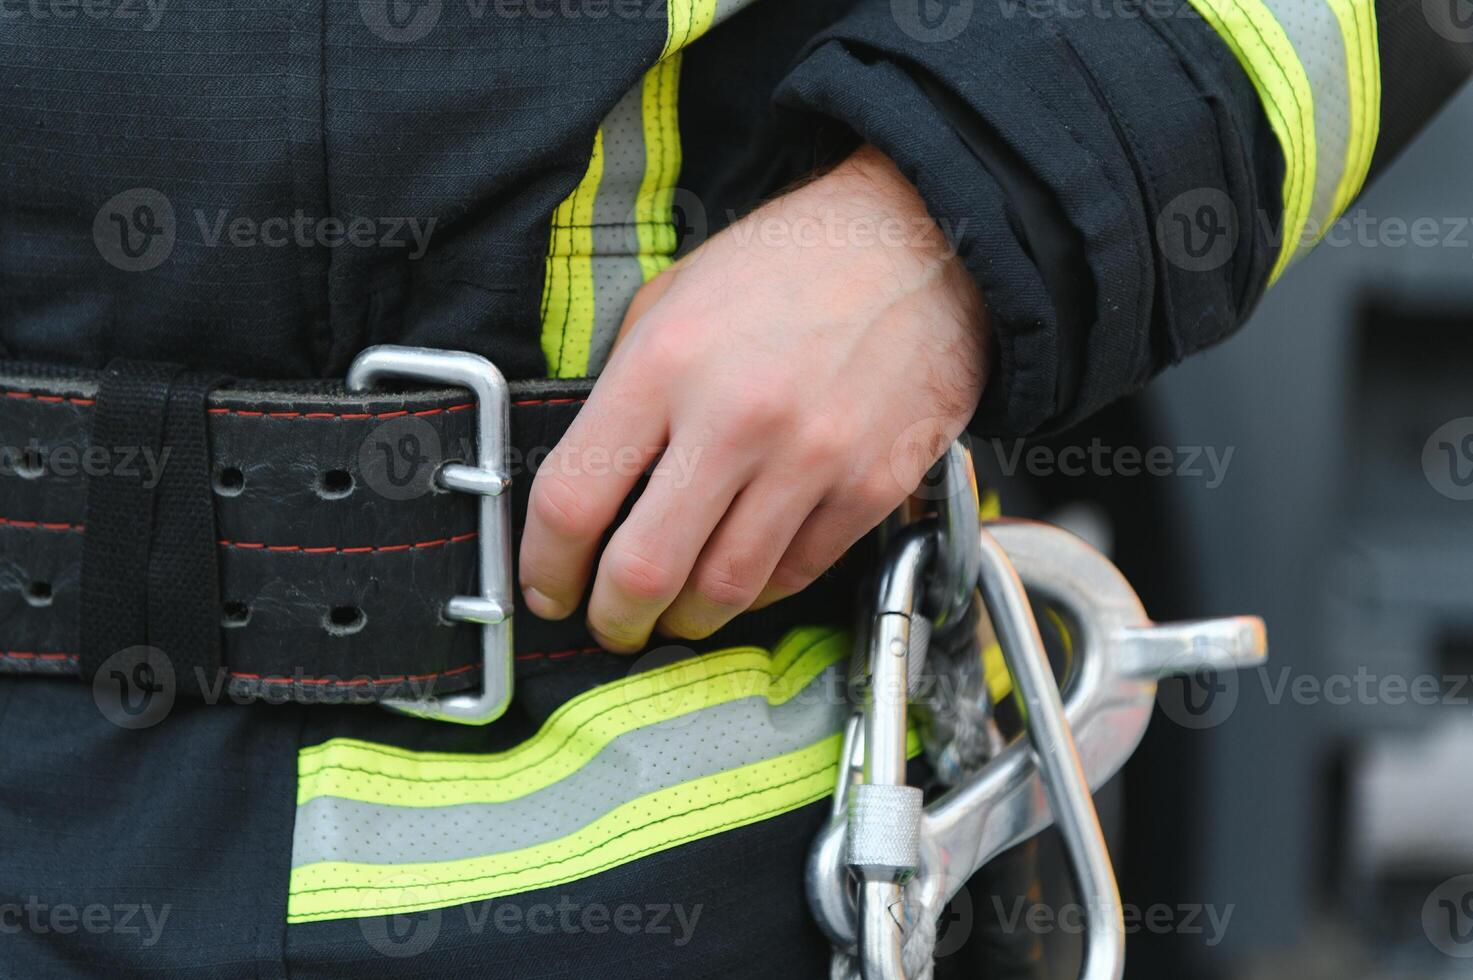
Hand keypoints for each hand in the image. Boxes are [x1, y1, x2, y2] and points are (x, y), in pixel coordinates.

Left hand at [518, 145, 989, 651]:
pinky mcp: (871, 485)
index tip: (546, 586)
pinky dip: (760, 591)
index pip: (573, 500)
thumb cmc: (786, 264)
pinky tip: (744, 573)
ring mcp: (810, 458)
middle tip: (608, 624)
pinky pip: (797, 574)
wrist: (917, 242)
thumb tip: (591, 486)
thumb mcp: (672, 297)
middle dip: (612, 619)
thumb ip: (624, 391)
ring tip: (675, 613)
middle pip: (644, 572)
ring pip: (725, 592)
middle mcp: (735, 418)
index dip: (544, 565)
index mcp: (664, 364)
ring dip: (686, 621)